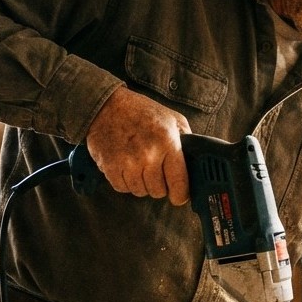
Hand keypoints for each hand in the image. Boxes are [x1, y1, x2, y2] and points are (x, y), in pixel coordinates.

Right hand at [85, 88, 191, 204]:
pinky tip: (127, 167)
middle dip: (160, 185)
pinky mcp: (110, 167)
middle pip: (158, 191)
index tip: (179, 196)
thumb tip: (195, 164)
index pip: (179, 183)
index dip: (181, 194)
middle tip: (156, 172)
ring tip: (140, 166)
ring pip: (140, 192)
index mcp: (167, 143)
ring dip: (142, 184)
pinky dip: (125, 182)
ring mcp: (128, 163)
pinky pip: (122, 188)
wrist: (106, 106)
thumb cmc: (141, 112)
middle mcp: (148, 155)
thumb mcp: (172, 119)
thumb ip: (187, 141)